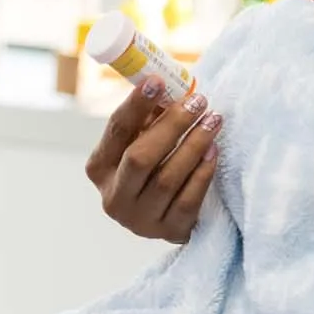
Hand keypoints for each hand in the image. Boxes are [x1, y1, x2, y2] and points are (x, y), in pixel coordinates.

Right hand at [85, 77, 221, 243]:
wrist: (164, 214)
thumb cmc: (153, 166)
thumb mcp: (140, 141)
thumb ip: (149, 118)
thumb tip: (170, 86)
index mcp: (100, 168)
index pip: (117, 131)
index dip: (137, 105)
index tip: (158, 81)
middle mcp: (114, 198)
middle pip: (140, 158)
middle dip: (172, 126)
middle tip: (198, 102)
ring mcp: (140, 220)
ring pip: (168, 179)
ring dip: (193, 146)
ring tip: (213, 121)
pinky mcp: (169, 232)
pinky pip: (188, 201)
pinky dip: (203, 173)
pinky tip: (213, 151)